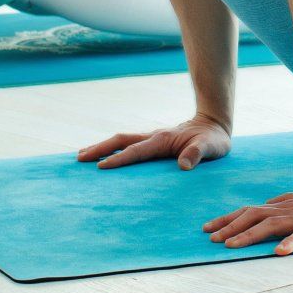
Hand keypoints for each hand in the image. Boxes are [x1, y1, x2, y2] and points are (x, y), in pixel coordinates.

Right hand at [76, 115, 230, 170]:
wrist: (214, 124)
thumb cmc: (214, 139)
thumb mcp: (212, 147)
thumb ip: (198, 153)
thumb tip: (184, 165)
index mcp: (163, 140)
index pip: (137, 151)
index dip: (119, 159)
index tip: (101, 167)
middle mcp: (153, 136)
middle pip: (121, 141)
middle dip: (100, 148)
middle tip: (79, 158)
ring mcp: (151, 138)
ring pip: (121, 141)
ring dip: (102, 147)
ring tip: (81, 156)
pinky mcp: (152, 143)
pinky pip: (128, 145)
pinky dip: (112, 149)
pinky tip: (104, 157)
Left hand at [204, 184, 292, 255]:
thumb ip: (281, 206)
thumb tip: (260, 209)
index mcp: (283, 206)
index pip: (249, 211)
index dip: (228, 218)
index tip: (208, 228)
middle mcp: (288, 210)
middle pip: (253, 216)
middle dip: (230, 227)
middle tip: (211, 239)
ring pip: (271, 225)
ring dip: (250, 235)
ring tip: (232, 246)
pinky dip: (291, 242)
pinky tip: (279, 252)